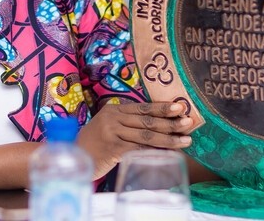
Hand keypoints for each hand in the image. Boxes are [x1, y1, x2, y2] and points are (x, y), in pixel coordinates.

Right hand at [77, 101, 195, 179]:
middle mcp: (113, 118)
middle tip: (189, 123)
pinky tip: (168, 154)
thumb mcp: (109, 126)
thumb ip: (128, 123)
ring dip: (168, 139)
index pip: (144, 107)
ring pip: (146, 136)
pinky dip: (155, 152)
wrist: (74, 155)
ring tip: (185, 140)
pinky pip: (139, 150)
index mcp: (115, 110)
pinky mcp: (112, 148)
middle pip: (147, 120)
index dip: (163, 107)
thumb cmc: (96, 143)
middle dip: (170, 122)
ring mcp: (112, 133)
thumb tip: (160, 125)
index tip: (181, 106)